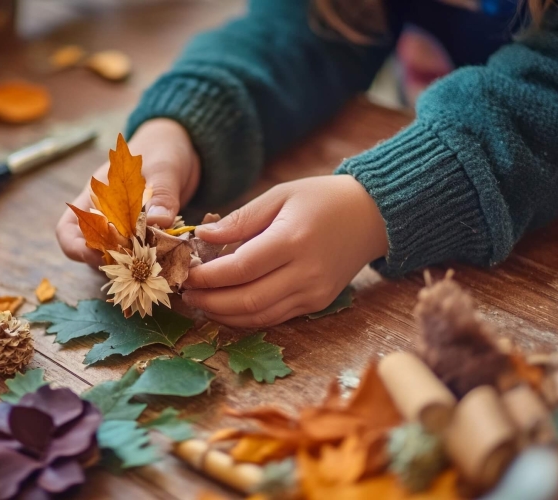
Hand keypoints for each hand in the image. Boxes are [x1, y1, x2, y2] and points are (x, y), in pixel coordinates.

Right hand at [56, 118, 200, 266]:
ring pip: (115, 257)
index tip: (104, 255)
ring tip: (154, 265)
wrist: (181, 145)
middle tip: (139, 265)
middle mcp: (104, 216)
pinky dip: (149, 261)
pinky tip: (165, 262)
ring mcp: (125, 227)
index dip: (78, 249)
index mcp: (96, 197)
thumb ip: (162, 194)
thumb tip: (159, 221)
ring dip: (130, 265)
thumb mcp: (164, 169)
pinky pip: (139, 255)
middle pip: (90, 251)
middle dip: (110, 262)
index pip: (68, 231)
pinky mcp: (145, 234)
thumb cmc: (163, 149)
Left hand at [182, 175, 387, 326]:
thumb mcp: (279, 195)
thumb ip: (240, 220)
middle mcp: (305, 273)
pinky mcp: (318, 304)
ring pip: (259, 316)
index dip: (208, 276)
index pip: (240, 268)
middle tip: (186, 294)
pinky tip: (226, 307)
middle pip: (247, 300)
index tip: (185, 273)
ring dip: (224, 315)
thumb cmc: (321, 199)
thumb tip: (202, 236)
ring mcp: (314, 293)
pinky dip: (247, 317)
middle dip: (210, 302)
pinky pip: (275, 318)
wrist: (371, 216)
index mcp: (292, 240)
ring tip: (200, 302)